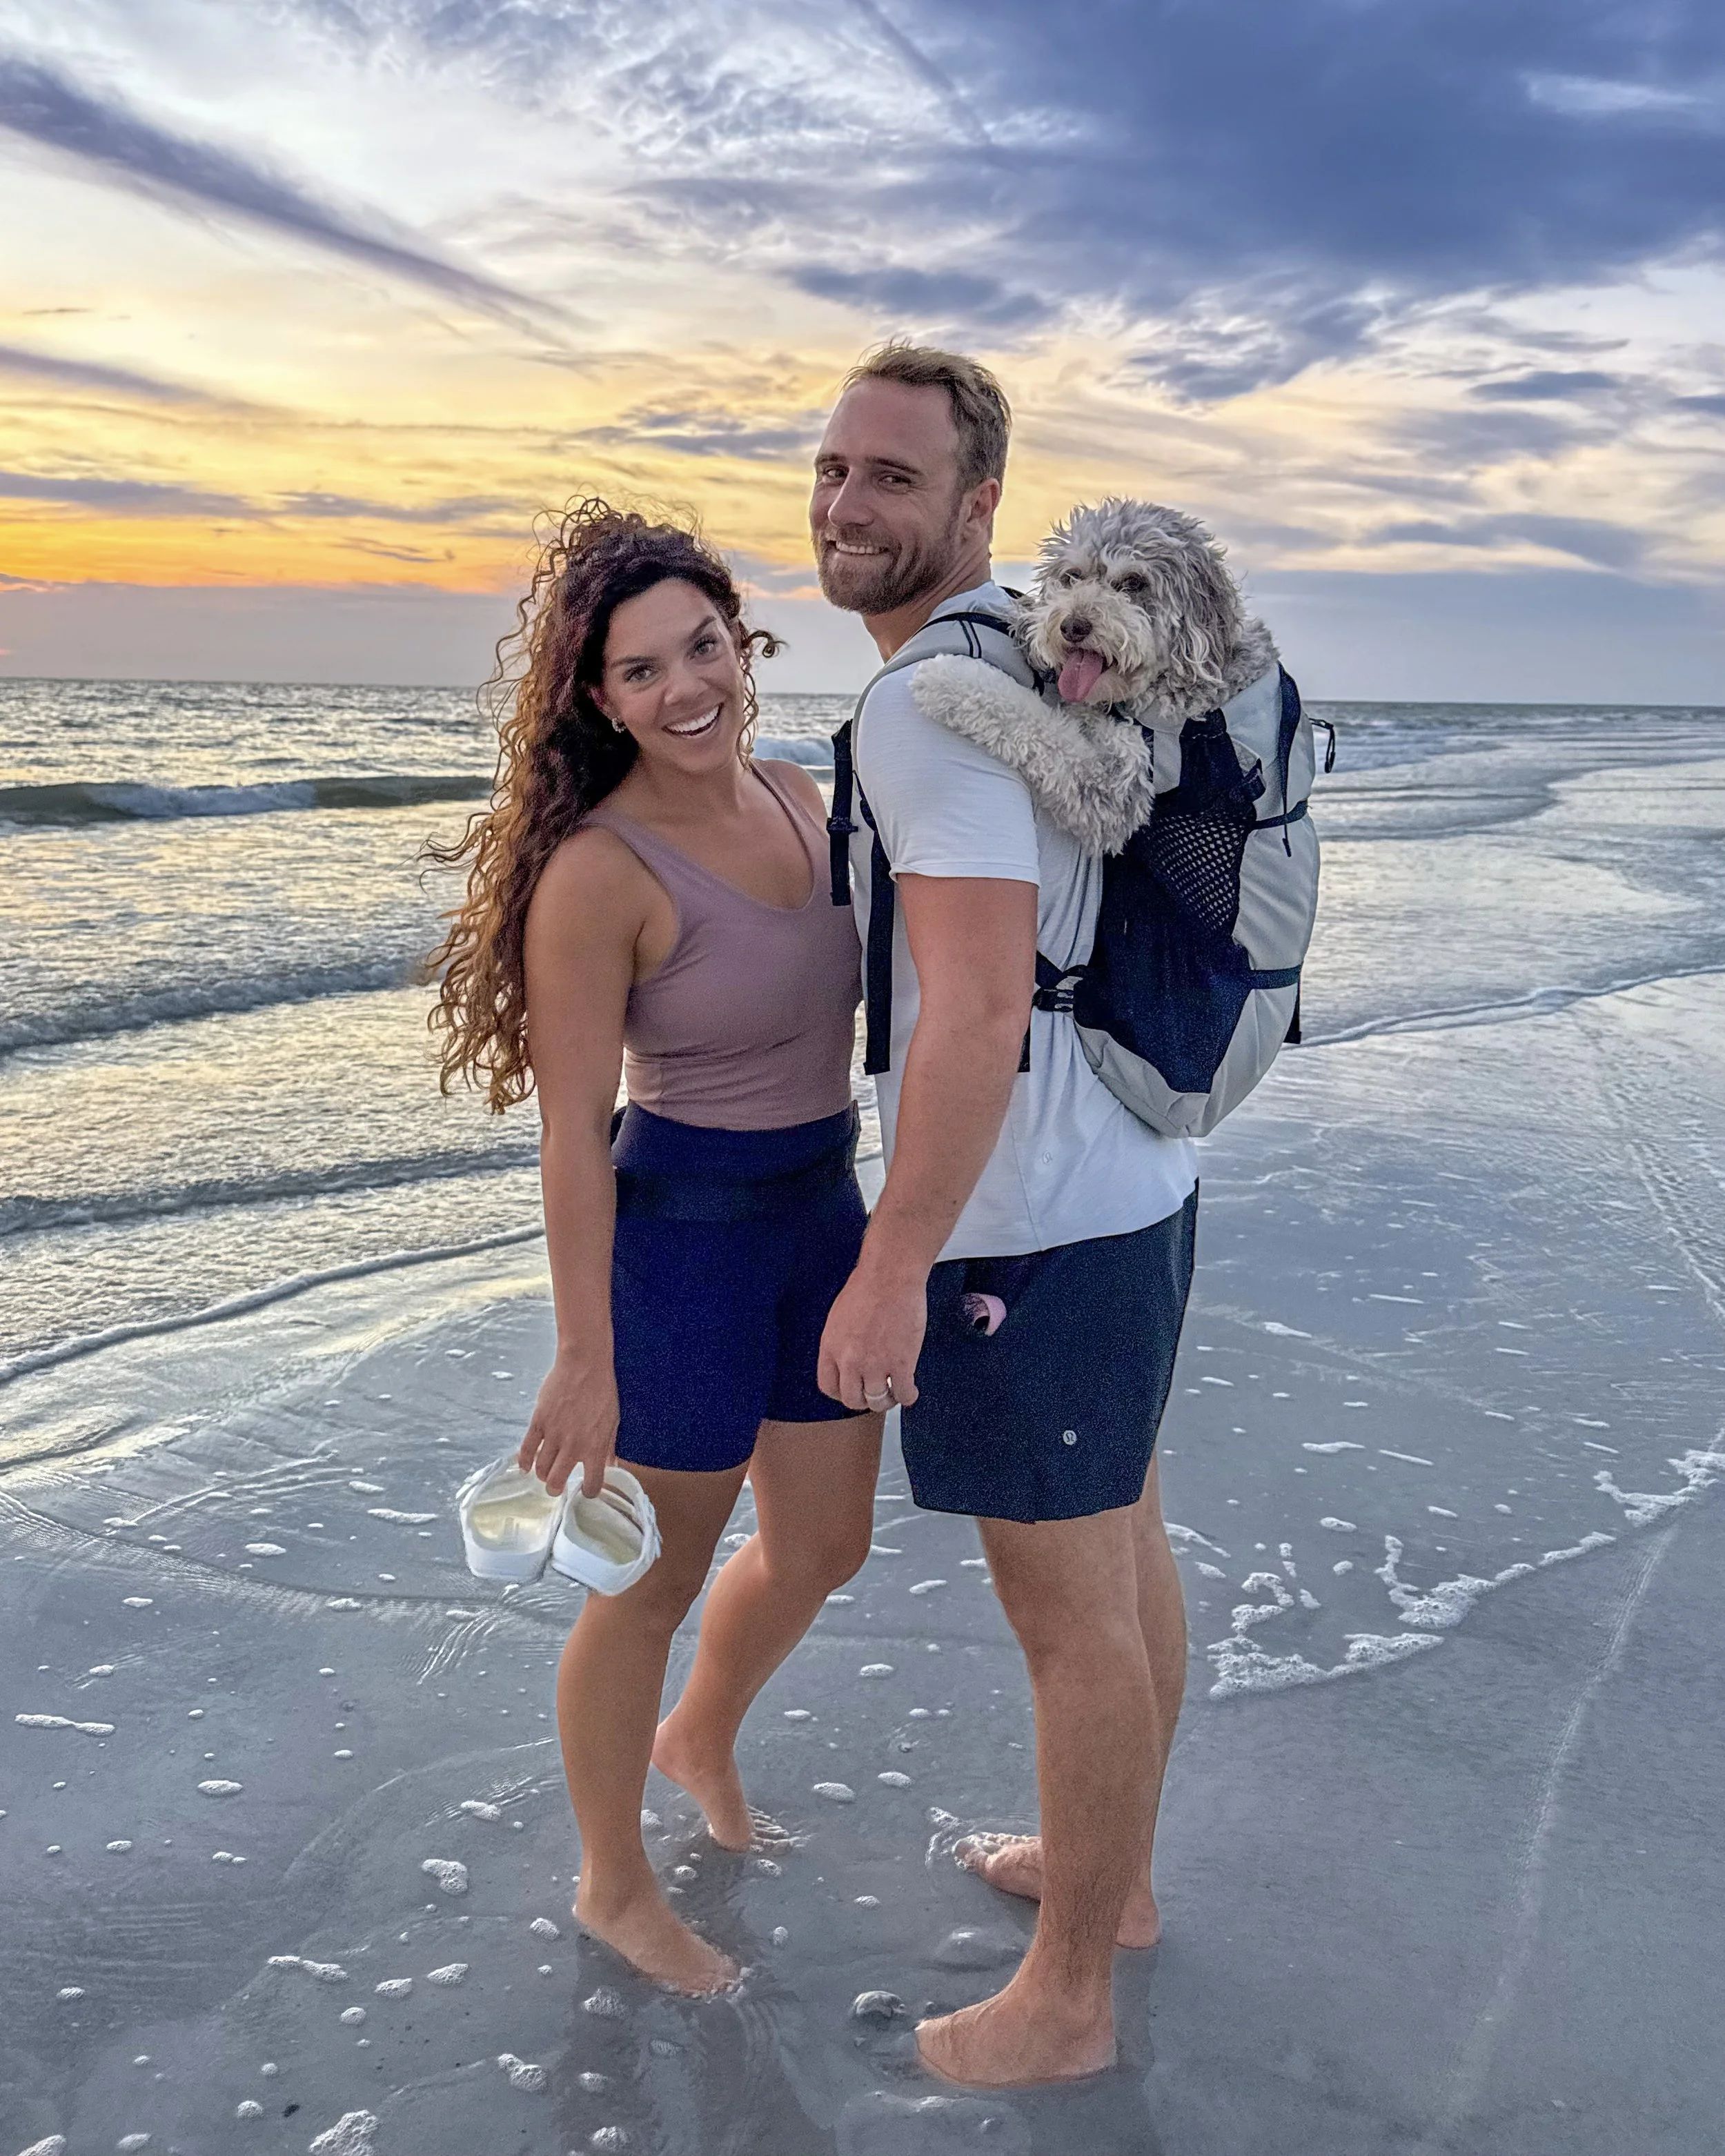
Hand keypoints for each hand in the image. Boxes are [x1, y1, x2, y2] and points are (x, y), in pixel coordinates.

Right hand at [518, 1350, 617, 1497]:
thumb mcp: (614, 1421)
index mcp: (595, 1448)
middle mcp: (573, 1446)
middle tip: (557, 1487)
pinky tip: (525, 1467)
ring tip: (545, 1475)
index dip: (589, 1491)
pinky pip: (526, 1449)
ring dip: (542, 1475)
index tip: (586, 1490)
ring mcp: (553, 1435)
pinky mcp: (538, 1422)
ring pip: (541, 1468)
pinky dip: (523, 1461)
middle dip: (556, 1489)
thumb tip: (611, 1466)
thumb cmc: (603, 1391)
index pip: (592, 1484)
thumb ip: (609, 1447)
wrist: (585, 1365)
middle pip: (557, 1481)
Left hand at [818, 1261, 926, 1412]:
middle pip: (852, 1399)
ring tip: (894, 1393)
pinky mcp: (901, 1364)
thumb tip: (848, 1357)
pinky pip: (903, 1394)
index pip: (828, 1386)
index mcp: (831, 1348)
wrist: (891, 1276)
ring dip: (887, 1400)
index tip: (852, 1390)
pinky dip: (908, 1396)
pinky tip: (910, 1390)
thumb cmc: (868, 1286)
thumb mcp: (839, 1317)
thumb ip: (841, 1343)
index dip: (842, 1392)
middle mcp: (850, 1361)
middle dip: (864, 1400)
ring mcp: (875, 1365)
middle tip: (875, 1394)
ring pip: (877, 1401)